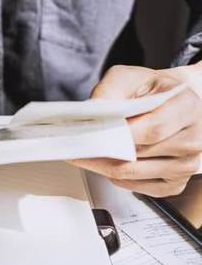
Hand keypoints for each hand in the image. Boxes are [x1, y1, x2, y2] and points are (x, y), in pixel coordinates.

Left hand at [70, 65, 201, 196]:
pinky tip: (106, 162)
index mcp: (187, 108)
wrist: (170, 102)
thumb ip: (111, 89)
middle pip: (140, 154)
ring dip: (102, 165)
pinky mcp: (175, 183)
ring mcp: (187, 165)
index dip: (118, 135)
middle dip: (101, 150)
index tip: (88, 135)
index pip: (152, 130)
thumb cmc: (151, 90)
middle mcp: (194, 139)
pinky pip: (137, 187)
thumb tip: (92, 110)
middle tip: (74, 144)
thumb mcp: (131, 76)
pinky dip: (115, 177)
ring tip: (84, 152)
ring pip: (133, 174)